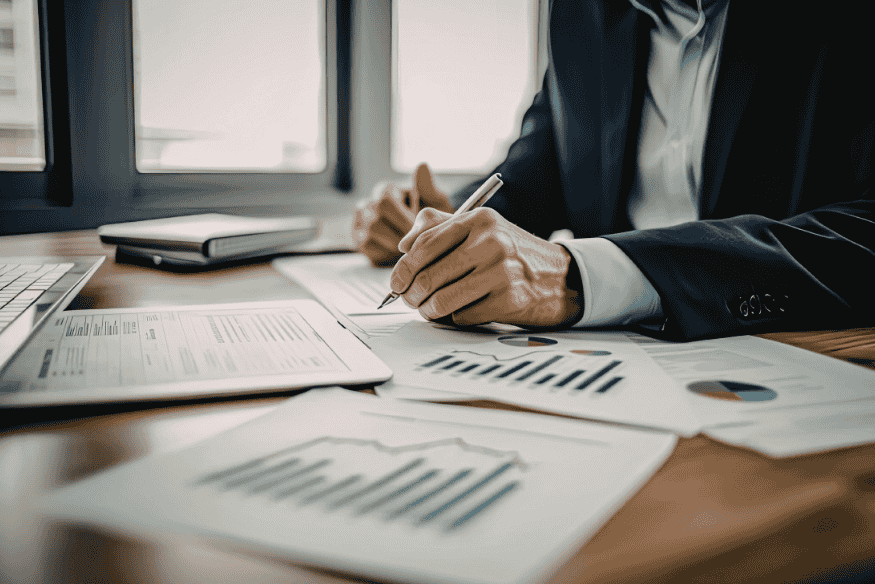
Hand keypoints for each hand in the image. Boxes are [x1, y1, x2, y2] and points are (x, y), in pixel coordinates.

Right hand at [352, 163, 452, 265]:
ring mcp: (360, 221)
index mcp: (386, 190)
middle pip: (377, 215)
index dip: (403, 216)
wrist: (422, 245)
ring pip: (371, 231)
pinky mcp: (358, 240)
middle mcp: (369, 203)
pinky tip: (397, 252)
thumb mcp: (435, 204)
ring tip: (409, 246)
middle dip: (399, 231)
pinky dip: (384, 251)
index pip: (385, 198)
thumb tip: (422, 165)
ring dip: (393, 241)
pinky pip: (367, 245)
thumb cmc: (430, 221)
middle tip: (416, 240)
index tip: (418, 226)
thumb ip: (428, 187)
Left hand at [390, 207, 583, 327]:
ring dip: (428, 311)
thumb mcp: (481, 227)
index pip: (424, 245)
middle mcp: (491, 242)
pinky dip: (455, 319)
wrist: (560, 277)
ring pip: (441, 301)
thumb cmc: (513, 254)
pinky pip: (463, 317)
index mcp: (479, 220)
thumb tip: (403, 245)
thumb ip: (438, 226)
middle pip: (428, 276)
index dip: (402, 269)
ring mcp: (502, 272)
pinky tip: (463, 311)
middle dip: (410, 295)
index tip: (396, 282)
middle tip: (409, 300)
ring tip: (429, 309)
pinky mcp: (509, 301)